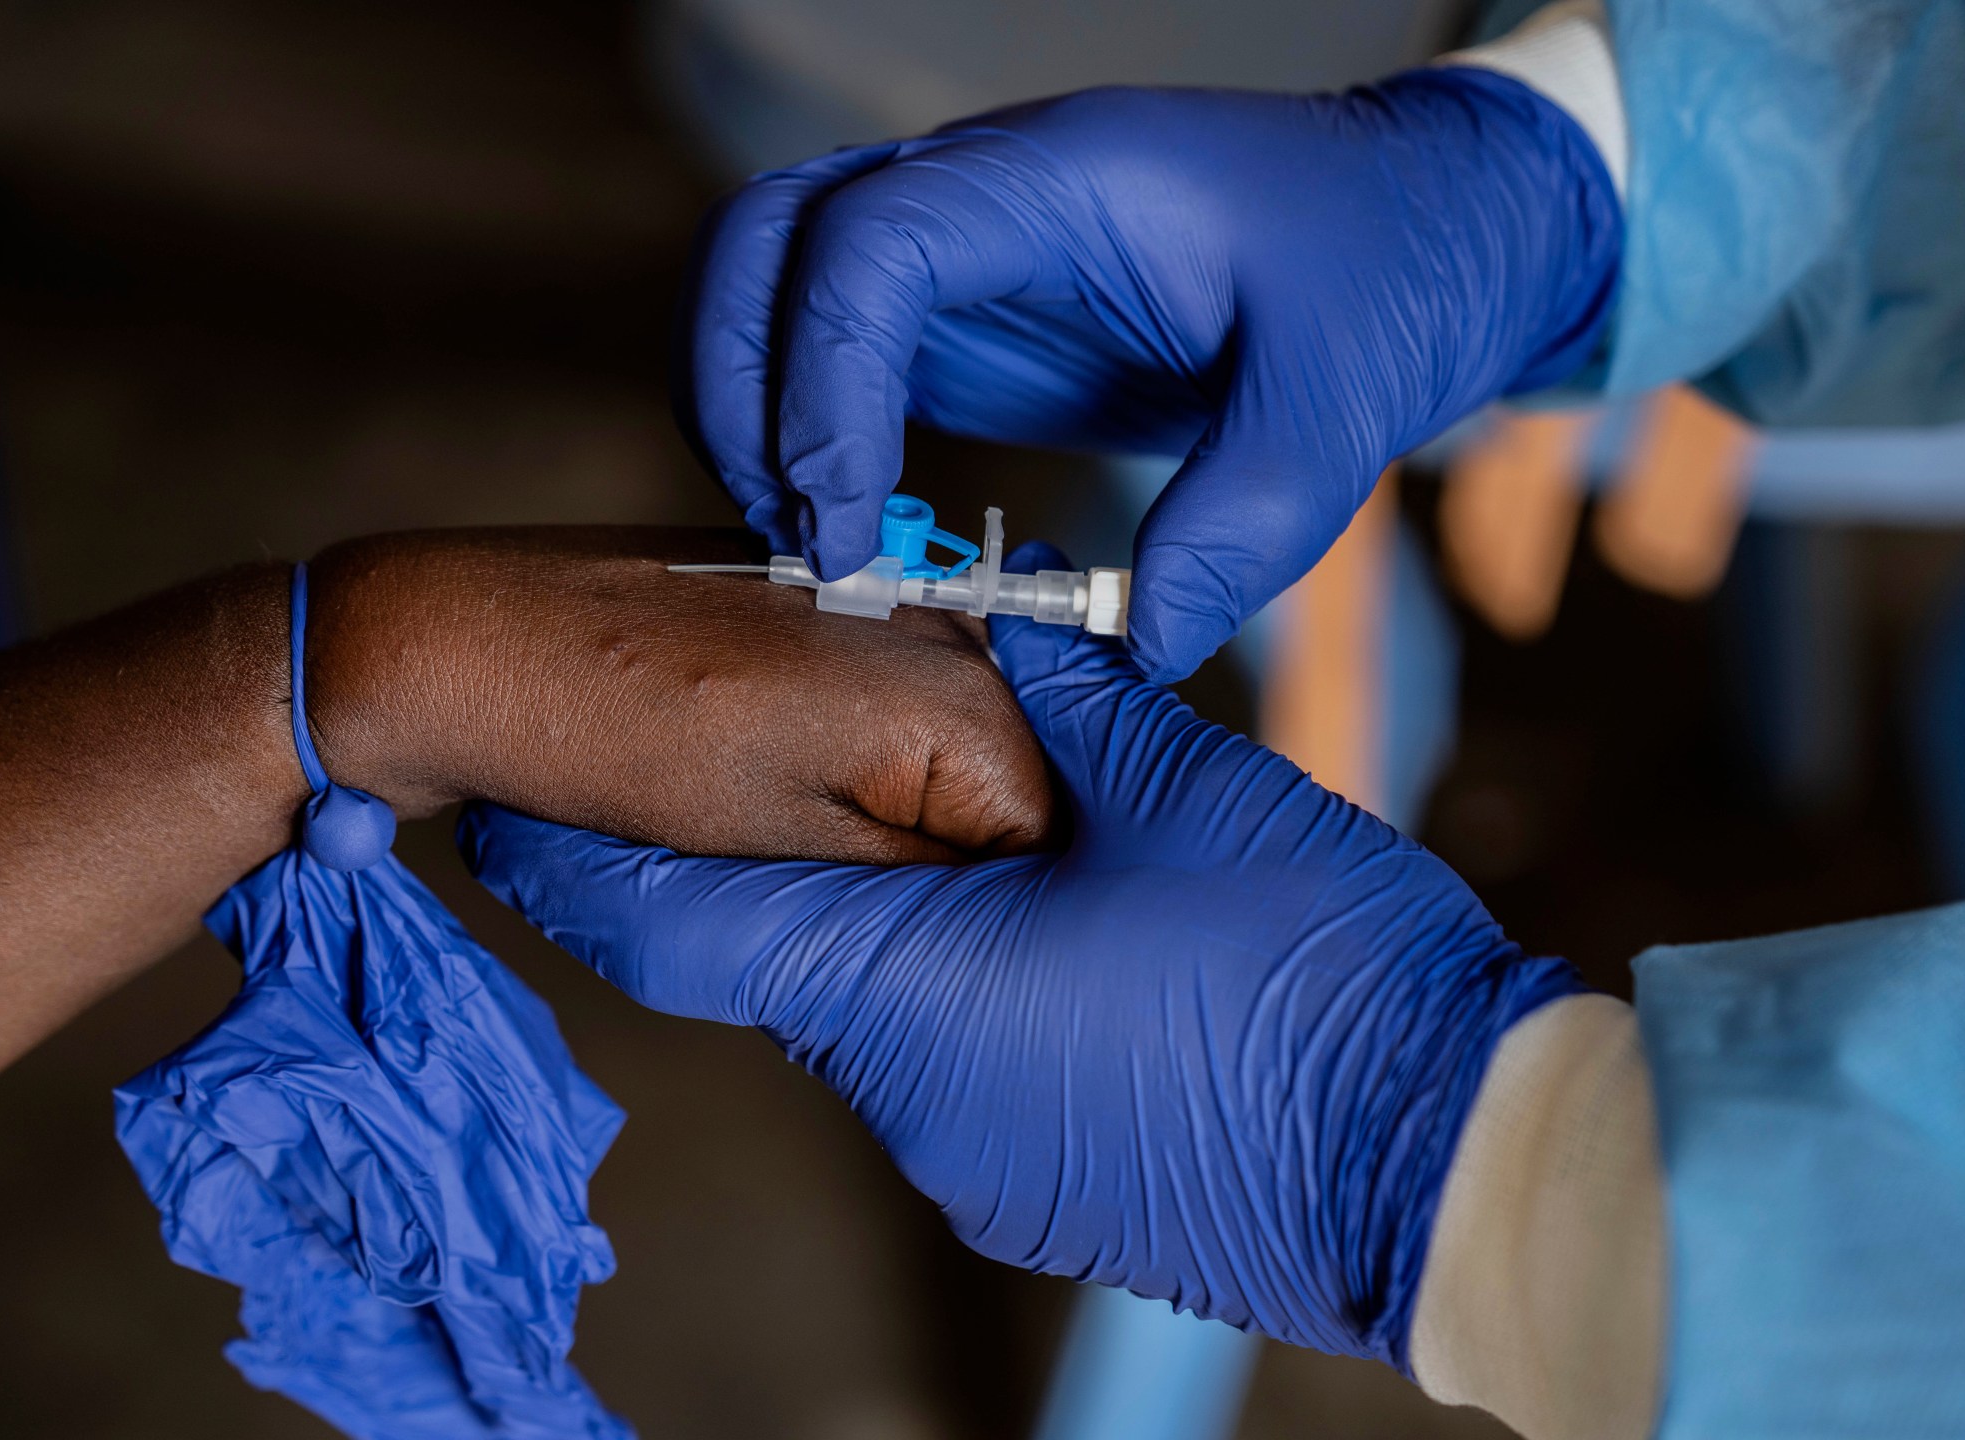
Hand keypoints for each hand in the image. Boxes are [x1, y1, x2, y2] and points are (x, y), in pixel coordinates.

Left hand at [302, 527, 1052, 863]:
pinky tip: (753, 775)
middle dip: (932, 858)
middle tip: (828, 898)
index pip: (1040, 841)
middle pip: (992, 792)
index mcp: (956, 694)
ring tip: (770, 822)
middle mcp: (945, 628)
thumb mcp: (785, 850)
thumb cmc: (613, 739)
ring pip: (935, 753)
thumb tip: (988, 914)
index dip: (971, 910)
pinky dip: (839, 758)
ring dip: (883, 810)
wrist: (470, 637)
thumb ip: (915, 881)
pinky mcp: (832, 594)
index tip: (894, 935)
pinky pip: (881, 707)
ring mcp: (889, 598)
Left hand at [461, 542, 1580, 1365]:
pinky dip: (959, 995)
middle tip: (788, 748)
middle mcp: (902, 1100)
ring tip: (975, 833)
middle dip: (772, 854)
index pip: (665, 925)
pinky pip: (949, 1073)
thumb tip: (995, 621)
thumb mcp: (1179, 784)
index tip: (510, 798)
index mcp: (899, 986)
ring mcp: (970, 1166)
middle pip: (772, 958)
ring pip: (870, 1012)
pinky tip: (1056, 941)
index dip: (576, 856)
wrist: (1454, 1169)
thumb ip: (1052, 691)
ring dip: (890, 922)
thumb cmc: (1314, 970)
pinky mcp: (1036, 1197)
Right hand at [680, 67, 1619, 680]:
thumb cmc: (1397, 267)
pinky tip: (856, 538)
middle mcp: (985, 198)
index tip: (848, 532)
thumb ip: (1242, 527)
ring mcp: (966, 254)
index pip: (872, 245)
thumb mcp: (1347, 401)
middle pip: (765, 239)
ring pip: (770, 285)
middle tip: (798, 545)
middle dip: (736, 389)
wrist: (1429, 224)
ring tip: (815, 550)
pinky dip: (803, 437)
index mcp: (1065, 182)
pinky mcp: (969, 319)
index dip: (824, 385)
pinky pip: (832, 354)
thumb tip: (1133, 648)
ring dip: (749, 411)